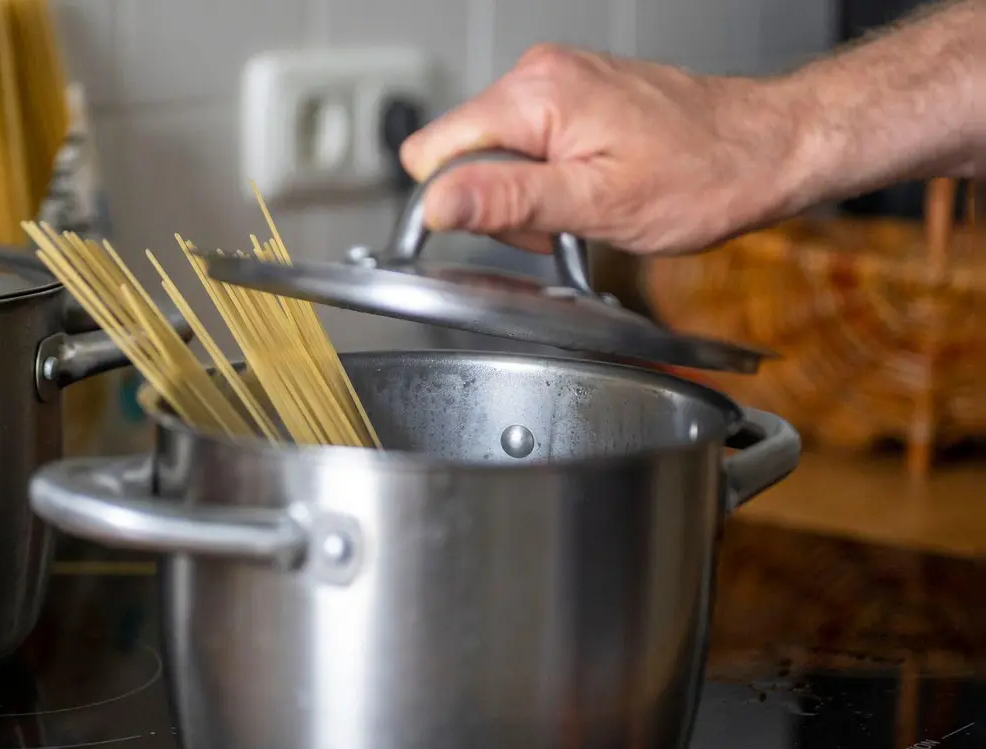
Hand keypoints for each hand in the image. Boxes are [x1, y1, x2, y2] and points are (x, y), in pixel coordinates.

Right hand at [399, 45, 816, 255]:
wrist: (766, 148)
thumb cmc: (703, 176)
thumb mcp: (597, 204)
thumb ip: (507, 200)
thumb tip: (436, 204)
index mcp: (534, 95)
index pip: (432, 152)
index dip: (454, 201)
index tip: (507, 224)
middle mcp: (538, 74)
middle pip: (460, 154)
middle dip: (498, 203)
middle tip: (563, 219)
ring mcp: (555, 80)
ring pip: (491, 154)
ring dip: (526, 195)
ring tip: (585, 204)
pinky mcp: (571, 94)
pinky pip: (524, 144)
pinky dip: (548, 177)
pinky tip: (591, 186)